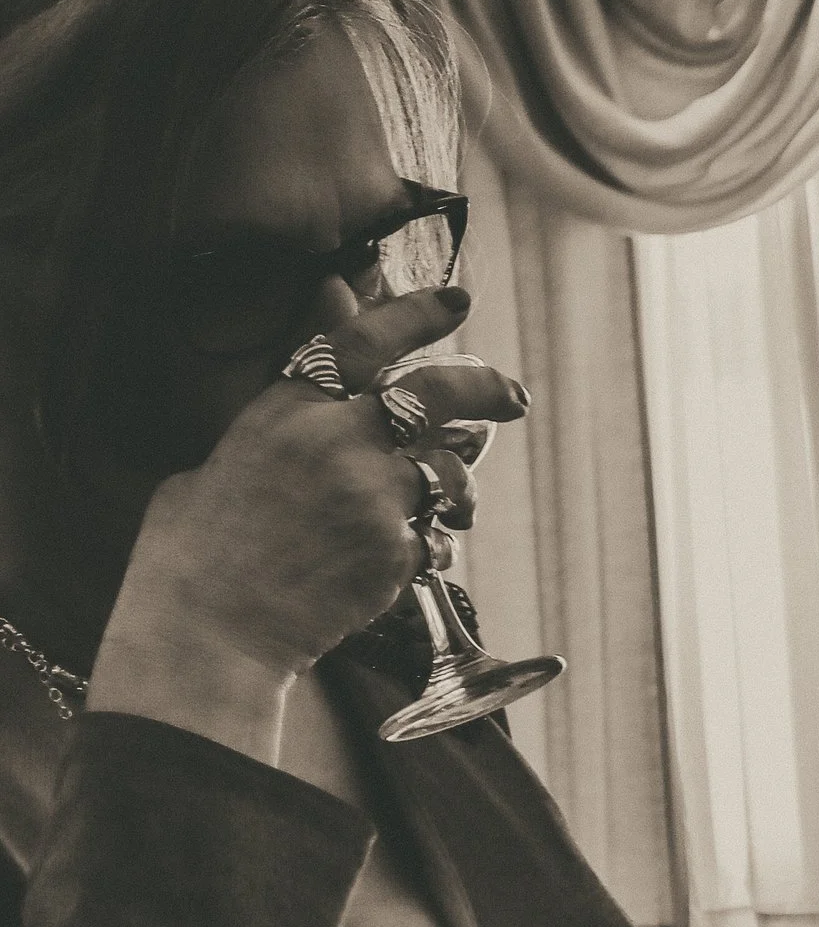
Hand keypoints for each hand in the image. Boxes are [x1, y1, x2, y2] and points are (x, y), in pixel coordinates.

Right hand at [99, 278, 530, 687]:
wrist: (210, 626)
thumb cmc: (197, 546)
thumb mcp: (228, 451)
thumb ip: (286, 394)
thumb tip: (320, 331)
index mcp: (289, 407)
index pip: (367, 338)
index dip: (418, 313)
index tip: (457, 301)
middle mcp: (340, 439)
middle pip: (438, 392)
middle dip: (487, 388)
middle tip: (513, 397)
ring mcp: (373, 494)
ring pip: (449, 470)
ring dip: (460, 483)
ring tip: (459, 501)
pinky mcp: (396, 550)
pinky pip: (433, 536)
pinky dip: (430, 544)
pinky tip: (417, 557)